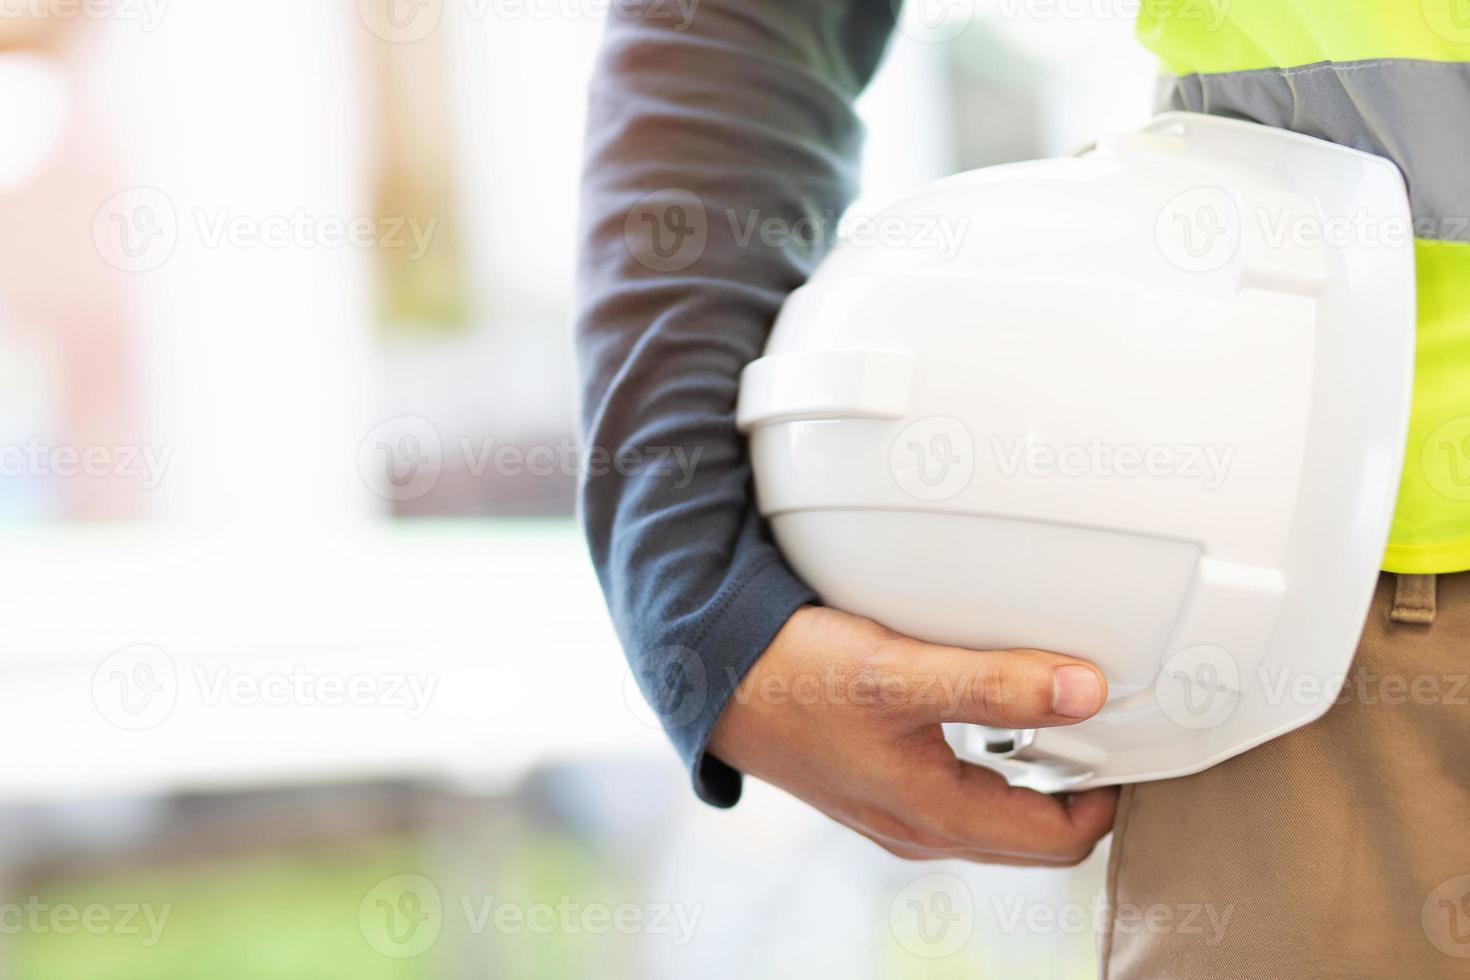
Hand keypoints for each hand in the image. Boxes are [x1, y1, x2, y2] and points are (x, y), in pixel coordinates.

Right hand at [708, 606, 1117, 864]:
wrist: (711, 678)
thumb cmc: (793, 679)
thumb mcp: (898, 675)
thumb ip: (993, 685)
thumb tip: (1086, 692)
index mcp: (935, 815)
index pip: (1059, 839)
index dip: (1109, 796)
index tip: (1132, 741)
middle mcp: (919, 826)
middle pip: (1031, 833)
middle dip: (1079, 789)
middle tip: (1106, 725)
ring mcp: (895, 809)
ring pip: (995, 811)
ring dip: (1035, 773)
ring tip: (1053, 711)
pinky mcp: (876, 782)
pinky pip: (957, 789)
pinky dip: (991, 759)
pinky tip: (983, 708)